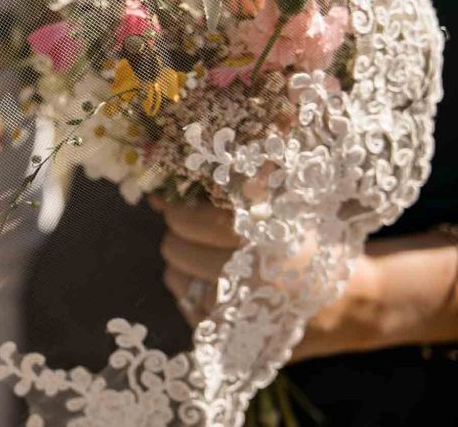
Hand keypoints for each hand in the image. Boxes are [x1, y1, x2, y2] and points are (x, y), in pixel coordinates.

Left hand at [150, 195, 350, 356]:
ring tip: (194, 256)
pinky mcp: (238, 340)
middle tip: (184, 231)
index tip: (174, 208)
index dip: (180, 213)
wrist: (356, 303)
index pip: (200, 223)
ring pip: (178, 281)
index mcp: (270, 242)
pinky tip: (207, 283)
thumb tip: (175, 191)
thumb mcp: (296, 210)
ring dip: (179, 265)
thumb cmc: (319, 246)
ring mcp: (246, 314)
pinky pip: (189, 310)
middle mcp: (255, 280)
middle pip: (181, 252)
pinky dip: (189, 294)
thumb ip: (248, 191)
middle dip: (176, 237)